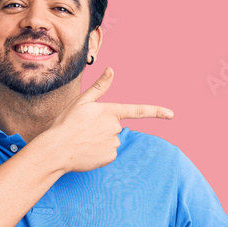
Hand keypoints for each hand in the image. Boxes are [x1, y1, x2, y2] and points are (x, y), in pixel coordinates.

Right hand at [45, 68, 174, 172]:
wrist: (56, 149)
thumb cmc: (66, 123)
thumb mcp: (81, 101)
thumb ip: (100, 87)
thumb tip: (112, 70)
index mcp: (111, 111)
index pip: (139, 110)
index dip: (156, 112)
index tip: (172, 114)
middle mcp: (116, 127)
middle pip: (115, 127)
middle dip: (103, 128)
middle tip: (84, 130)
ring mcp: (114, 143)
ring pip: (112, 140)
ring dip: (100, 141)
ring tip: (83, 141)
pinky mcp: (110, 157)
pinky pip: (108, 153)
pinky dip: (98, 152)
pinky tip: (86, 151)